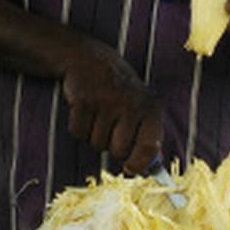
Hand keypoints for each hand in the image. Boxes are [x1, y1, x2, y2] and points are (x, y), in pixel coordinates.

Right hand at [61, 38, 163, 174]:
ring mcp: (106, 102)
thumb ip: (147, 135)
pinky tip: (85, 110)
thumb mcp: (141, 105)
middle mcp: (130, 105)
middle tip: (110, 127)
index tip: (130, 169)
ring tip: (98, 114)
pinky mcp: (83, 101)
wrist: (88, 59)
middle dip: (111, 146)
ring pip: (97, 144)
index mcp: (150, 108)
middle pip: (119, 151)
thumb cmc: (119, 90)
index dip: (139, 163)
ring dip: (94, 135)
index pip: (150, 147)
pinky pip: (78, 132)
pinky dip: (78, 127)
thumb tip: (150, 169)